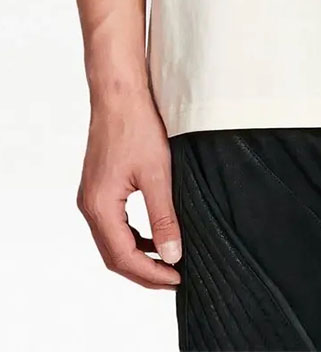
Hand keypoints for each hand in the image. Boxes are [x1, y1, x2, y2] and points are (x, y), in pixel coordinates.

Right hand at [77, 88, 180, 288]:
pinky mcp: (98, 189)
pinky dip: (132, 237)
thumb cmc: (137, 127)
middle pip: (113, 256)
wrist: (119, 95)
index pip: (123, 257)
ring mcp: (91, 198)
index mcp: (100, 206)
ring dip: (138, 256)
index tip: (176, 279)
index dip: (150, 274)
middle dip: (144, 271)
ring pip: (112, 242)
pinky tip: (152, 237)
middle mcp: (89, 206)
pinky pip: (113, 225)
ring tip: (167, 263)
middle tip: (174, 278)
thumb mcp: (157, 174)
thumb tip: (171, 255)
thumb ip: (164, 217)